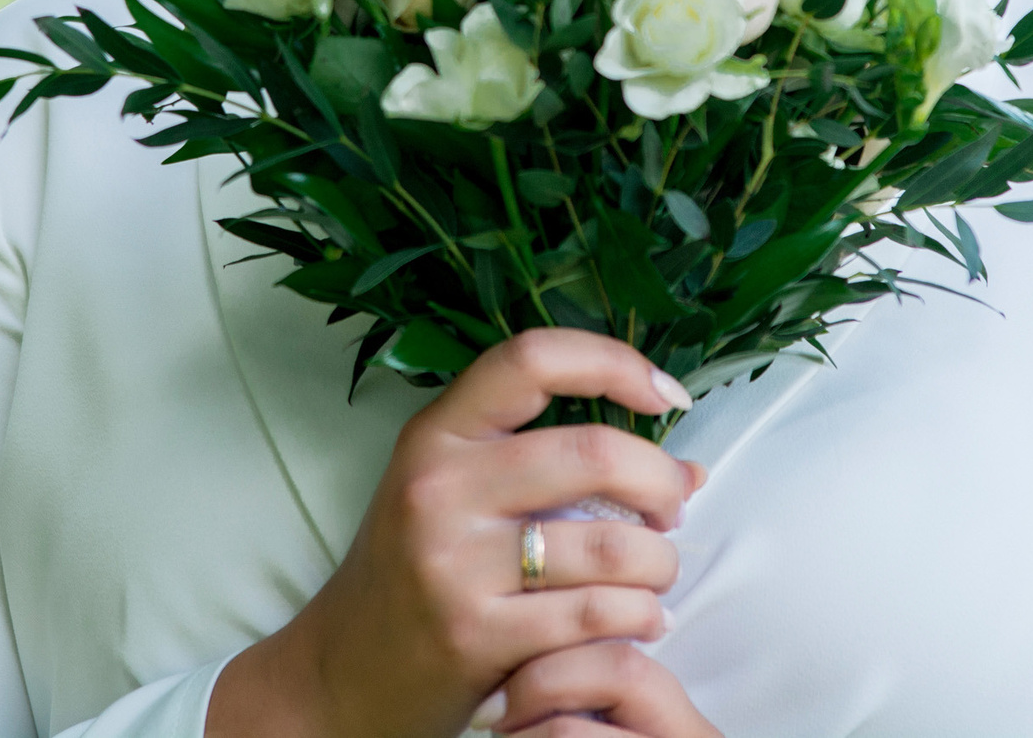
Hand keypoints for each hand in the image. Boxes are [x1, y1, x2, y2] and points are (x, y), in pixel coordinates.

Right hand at [206, 327, 704, 737]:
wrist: (341, 674)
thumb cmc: (415, 573)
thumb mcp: (459, 497)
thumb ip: (555, 467)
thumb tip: (691, 470)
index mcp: (437, 434)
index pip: (532, 358)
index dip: (613, 361)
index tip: (666, 394)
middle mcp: (438, 487)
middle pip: (594, 451)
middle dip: (660, 482)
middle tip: (671, 507)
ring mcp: (453, 563)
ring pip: (611, 544)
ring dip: (659, 563)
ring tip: (656, 575)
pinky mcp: (474, 635)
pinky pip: (596, 614)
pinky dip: (639, 618)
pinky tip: (641, 621)